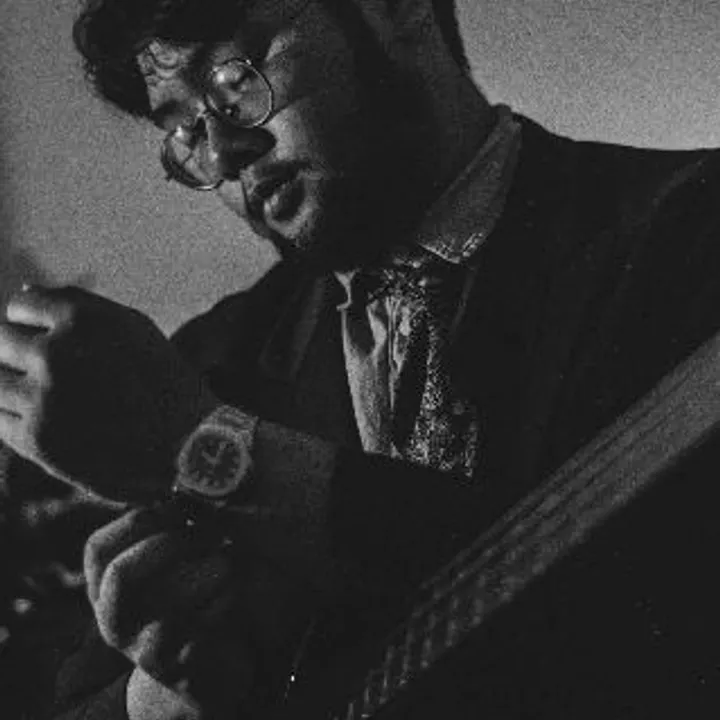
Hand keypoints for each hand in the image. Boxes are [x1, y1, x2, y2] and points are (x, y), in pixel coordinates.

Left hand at [0, 286, 216, 500]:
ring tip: (56, 401)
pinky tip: (54, 423)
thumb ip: (81, 307)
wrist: (190, 447)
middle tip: (52, 373)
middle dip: (18, 353)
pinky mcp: (37, 440)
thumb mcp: (135, 329)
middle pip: (0, 340)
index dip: (32, 322)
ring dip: (18, 388)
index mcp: (83, 319)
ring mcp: (42, 398)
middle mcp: (56, 353)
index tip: (47, 339)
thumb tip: (25, 292)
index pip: (21, 305)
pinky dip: (17, 419)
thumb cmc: (165, 382)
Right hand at [84, 507, 322, 717]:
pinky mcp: (177, 666)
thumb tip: (188, 486)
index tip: (179, 508)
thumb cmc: (191, 587)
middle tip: (208, 534)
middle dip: (172, 543)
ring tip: (227, 561)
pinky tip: (234, 588)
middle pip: (122, 573)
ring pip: (170, 601)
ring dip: (210, 568)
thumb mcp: (171, 556)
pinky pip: (203, 624)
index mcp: (103, 585)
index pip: (98, 549)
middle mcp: (113, 618)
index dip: (140, 520)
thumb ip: (170, 524)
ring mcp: (141, 648)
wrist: (208, 658)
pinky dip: (225, 598)